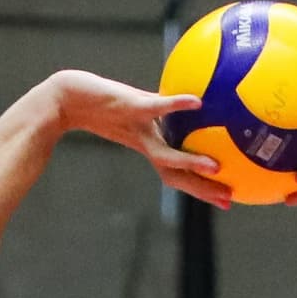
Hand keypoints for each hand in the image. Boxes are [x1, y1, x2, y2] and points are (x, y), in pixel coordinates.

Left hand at [44, 72, 231, 208]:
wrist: (68, 96)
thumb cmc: (99, 101)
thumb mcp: (135, 107)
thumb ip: (158, 110)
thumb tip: (188, 105)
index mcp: (149, 146)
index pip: (179, 175)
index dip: (201, 190)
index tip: (226, 201)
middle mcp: (146, 143)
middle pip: (176, 174)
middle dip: (202, 188)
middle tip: (228, 199)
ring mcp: (139, 128)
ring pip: (166, 153)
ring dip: (190, 162)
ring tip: (216, 167)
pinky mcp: (132, 106)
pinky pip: (158, 107)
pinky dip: (177, 106)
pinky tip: (197, 103)